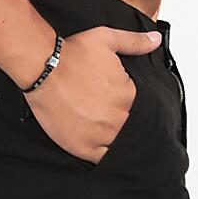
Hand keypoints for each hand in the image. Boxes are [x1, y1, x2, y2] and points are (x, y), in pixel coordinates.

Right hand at [25, 25, 160, 163]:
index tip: (111, 97)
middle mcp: (117, 117)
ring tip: (97, 125)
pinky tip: (96, 144)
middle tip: (101, 110)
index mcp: (128, 95)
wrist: (42, 67)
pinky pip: (101, 158)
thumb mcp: (107, 40)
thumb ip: (134, 42)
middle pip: (127, 125)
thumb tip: (155, 41)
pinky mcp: (83, 147)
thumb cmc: (71, 54)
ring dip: (111, 137)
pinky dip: (102, 154)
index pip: (137, 106)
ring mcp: (100, 135)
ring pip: (117, 143)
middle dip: (117, 118)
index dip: (124, 101)